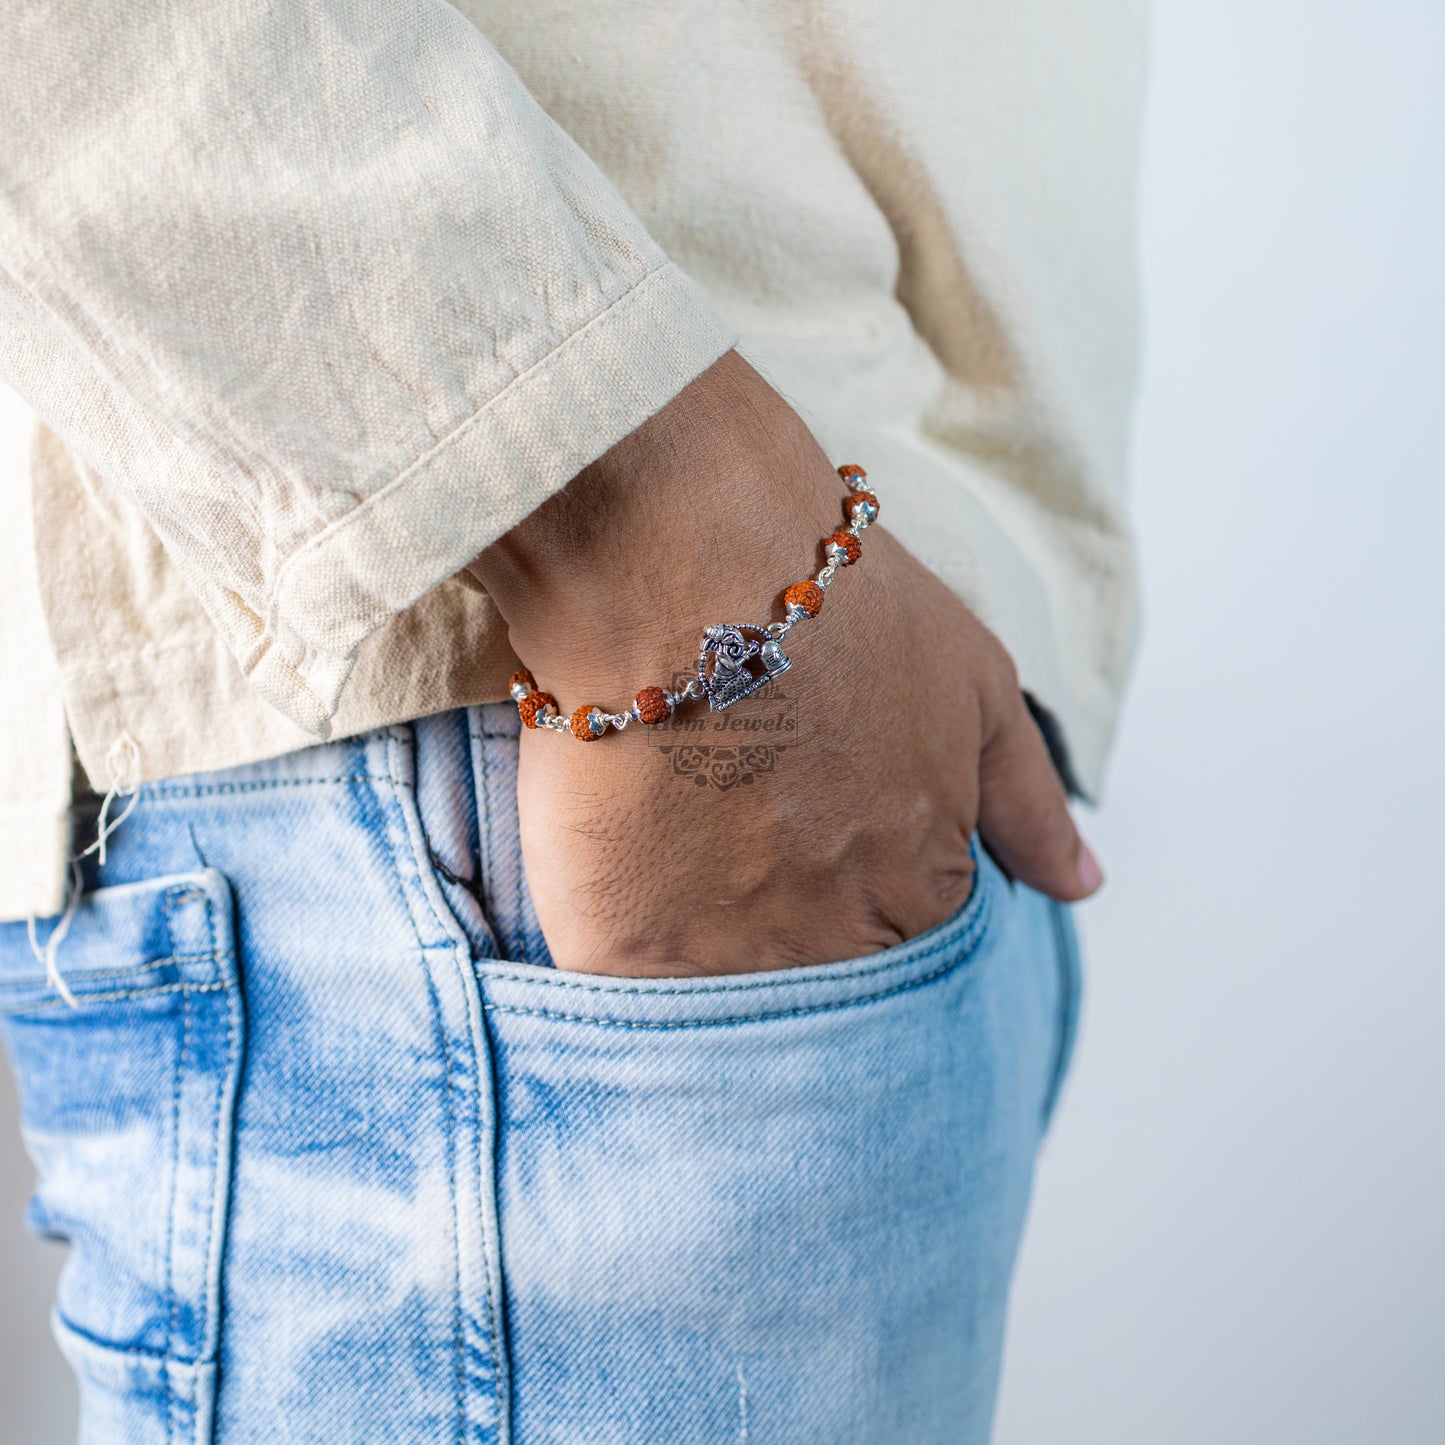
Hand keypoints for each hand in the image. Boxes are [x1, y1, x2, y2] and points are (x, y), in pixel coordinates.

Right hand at [469, 352, 1102, 974]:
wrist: (691, 561)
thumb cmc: (843, 610)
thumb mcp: (977, 688)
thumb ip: (1030, 805)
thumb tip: (1082, 887)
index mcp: (923, 889)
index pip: (909, 954)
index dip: (862, 899)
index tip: (819, 846)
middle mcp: (835, 941)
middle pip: (816, 988)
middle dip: (789, 937)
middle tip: (742, 851)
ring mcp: (726, 951)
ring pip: (722, 1004)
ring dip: (706, 955)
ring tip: (679, 862)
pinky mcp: (621, 946)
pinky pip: (629, 991)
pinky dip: (626, 956)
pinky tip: (618, 882)